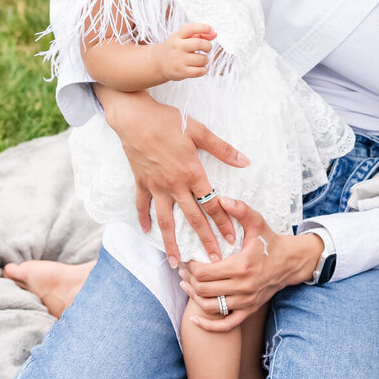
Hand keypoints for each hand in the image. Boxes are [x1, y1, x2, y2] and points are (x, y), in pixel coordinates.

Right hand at [96, 87, 249, 264]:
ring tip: (176, 261)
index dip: (223, 222)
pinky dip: (144, 218)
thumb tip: (244, 161)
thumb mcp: (199, 131)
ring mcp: (156, 186)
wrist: (134, 118)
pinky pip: (142, 205)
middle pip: (192, 218)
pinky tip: (147, 231)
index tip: (231, 239)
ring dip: (171, 242)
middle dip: (204, 240)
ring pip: (166, 220)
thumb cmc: (168, 121)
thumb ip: (222, 149)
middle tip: (212, 261)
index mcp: (192, 173)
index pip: (212, 204)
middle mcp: (174, 185)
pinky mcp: (141, 182)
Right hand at [155, 21, 215, 80]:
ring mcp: (178, 60)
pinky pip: (200, 71)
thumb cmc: (174, 48)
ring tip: (200, 60)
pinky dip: (204, 70)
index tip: (211, 30)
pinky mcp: (181, 72)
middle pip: (199, 44)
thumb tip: (215, 33)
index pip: (190, 28)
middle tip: (207, 49)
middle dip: (208, 46)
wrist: (158, 63)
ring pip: (202, 59)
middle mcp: (177, 47)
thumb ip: (199, 34)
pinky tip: (200, 68)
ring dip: (205, 59)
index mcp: (178, 36)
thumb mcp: (182, 38)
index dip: (203, 27)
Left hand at [180, 201, 323, 331]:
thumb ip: (240, 210)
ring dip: (194, 297)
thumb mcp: (257, 222)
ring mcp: (246, 301)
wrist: (290, 262)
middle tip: (182, 270)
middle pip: (204, 290)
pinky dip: (208, 326)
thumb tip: (220, 199)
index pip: (206, 272)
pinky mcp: (249, 310)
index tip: (186, 259)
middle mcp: (244, 286)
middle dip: (189, 280)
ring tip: (186, 285)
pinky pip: (226, 325)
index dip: (191, 267)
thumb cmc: (270, 241)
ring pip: (211, 307)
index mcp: (243, 266)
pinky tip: (194, 320)